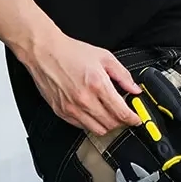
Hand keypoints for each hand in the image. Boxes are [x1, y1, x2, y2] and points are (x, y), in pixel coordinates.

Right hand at [21, 34, 142, 135]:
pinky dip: (92, 124)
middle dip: (122, 122)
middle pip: (112, 124)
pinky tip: (94, 113)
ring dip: (108, 125)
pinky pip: (82, 127)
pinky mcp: (61, 112)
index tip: (137, 119)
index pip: (122, 113)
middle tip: (124, 115)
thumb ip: (123, 75)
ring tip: (110, 115)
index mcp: (98, 85)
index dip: (134, 119)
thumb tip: (135, 89)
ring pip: (98, 130)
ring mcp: (72, 108)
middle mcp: (85, 99)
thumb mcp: (104, 57)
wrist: (43, 51)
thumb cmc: (70, 52)